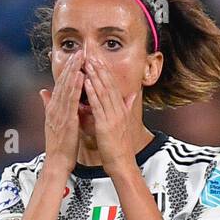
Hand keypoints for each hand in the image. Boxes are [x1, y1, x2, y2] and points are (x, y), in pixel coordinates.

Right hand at [40, 52, 82, 169]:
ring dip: (74, 71)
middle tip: (79, 51)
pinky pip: (72, 101)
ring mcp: (60, 113)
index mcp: (53, 108)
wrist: (57, 162)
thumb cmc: (59, 145)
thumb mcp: (53, 122)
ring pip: (67, 88)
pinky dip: (76, 88)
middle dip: (71, 66)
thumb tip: (42, 91)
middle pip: (63, 82)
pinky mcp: (66, 120)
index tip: (74, 57)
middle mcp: (55, 108)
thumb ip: (48, 105)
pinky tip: (80, 76)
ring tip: (80, 58)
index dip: (67, 70)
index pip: (61, 85)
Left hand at [81, 54, 138, 173]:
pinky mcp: (106, 125)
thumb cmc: (119, 147)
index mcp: (122, 110)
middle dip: (100, 69)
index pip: (114, 86)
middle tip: (92, 55)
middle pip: (109, 85)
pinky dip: (92, 93)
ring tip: (88, 63)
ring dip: (95, 77)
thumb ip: (127, 108)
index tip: (99, 60)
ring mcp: (113, 117)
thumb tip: (132, 95)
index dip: (106, 72)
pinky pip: (98, 106)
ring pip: (103, 92)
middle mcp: (119, 111)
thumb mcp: (124, 124)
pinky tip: (86, 82)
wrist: (122, 164)